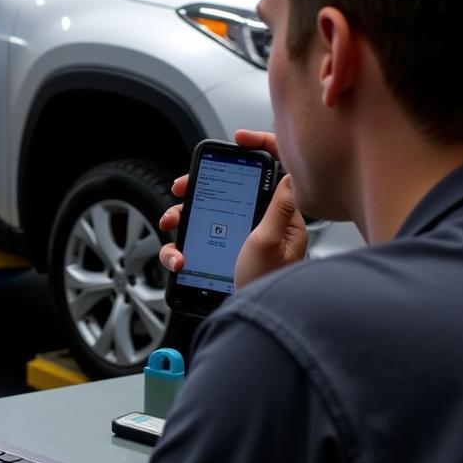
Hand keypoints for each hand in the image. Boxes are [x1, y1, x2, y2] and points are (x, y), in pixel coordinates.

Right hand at [158, 130, 306, 288]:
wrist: (251, 322)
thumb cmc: (266, 285)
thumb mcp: (270, 242)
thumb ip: (279, 207)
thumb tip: (291, 174)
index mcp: (279, 217)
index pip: (273, 172)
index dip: (259, 148)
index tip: (236, 140)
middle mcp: (258, 226)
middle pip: (227, 191)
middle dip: (199, 188)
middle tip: (181, 188)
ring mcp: (235, 242)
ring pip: (203, 217)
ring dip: (182, 219)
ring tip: (172, 224)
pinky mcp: (218, 257)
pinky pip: (193, 243)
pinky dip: (178, 249)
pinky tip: (178, 259)